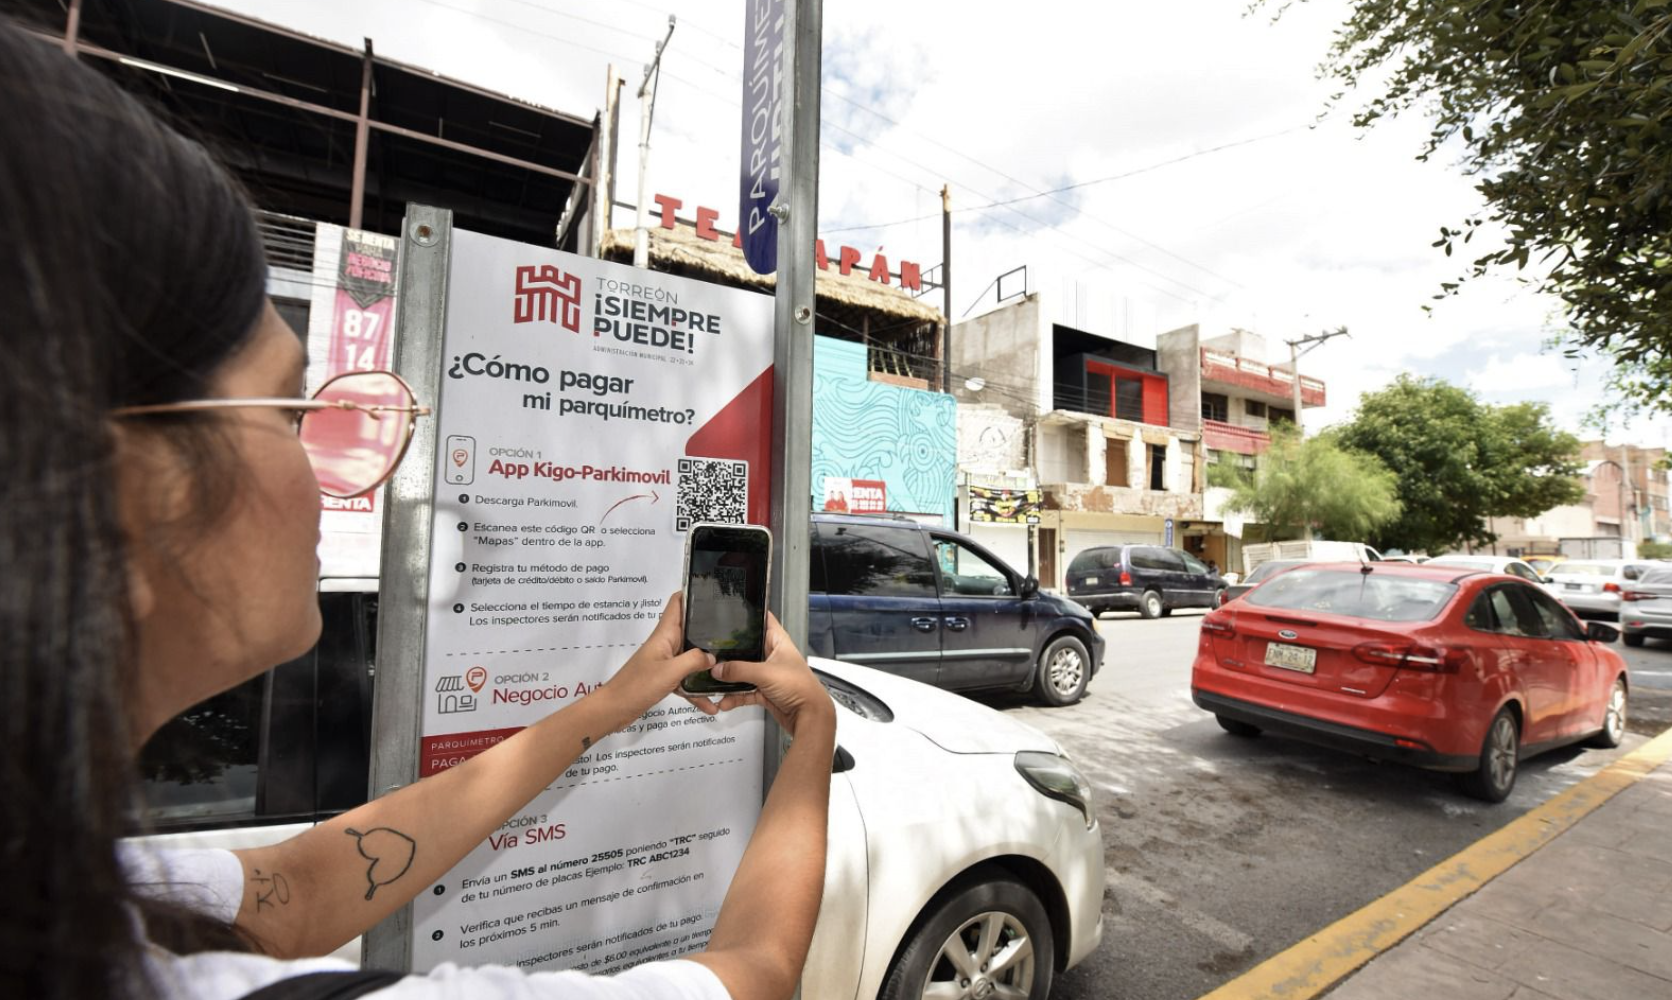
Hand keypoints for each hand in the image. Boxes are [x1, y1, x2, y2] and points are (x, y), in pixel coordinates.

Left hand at [599, 592, 714, 731]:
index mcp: (665, 634)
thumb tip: (713, 657)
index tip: (714, 591)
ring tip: (728, 669)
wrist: (615, 709)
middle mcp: (666, 644)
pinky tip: (710, 705)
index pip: (677, 603)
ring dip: (706, 665)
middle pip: (690, 629)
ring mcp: (666, 662)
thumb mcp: (670, 671)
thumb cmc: (637, 685)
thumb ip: (694, 661)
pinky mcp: (665, 679)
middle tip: (735, 631)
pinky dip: (696, 691)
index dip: (692, 593)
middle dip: (710, 629)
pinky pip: (686, 680)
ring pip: (691, 657)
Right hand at [690, 612, 833, 737]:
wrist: (808, 716)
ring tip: (716, 681)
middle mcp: (773, 656)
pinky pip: (745, 691)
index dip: (751, 615)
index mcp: (779, 642)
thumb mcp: (765, 673)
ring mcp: (769, 674)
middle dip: (732, 652)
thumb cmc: (800, 688)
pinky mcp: (765, 691)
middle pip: (749, 648)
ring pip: (744, 672)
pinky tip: (726, 701)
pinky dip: (735, 696)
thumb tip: (718, 668)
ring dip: (731, 678)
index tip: (734, 611)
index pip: (764, 621)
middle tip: (716, 651)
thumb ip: (739, 670)